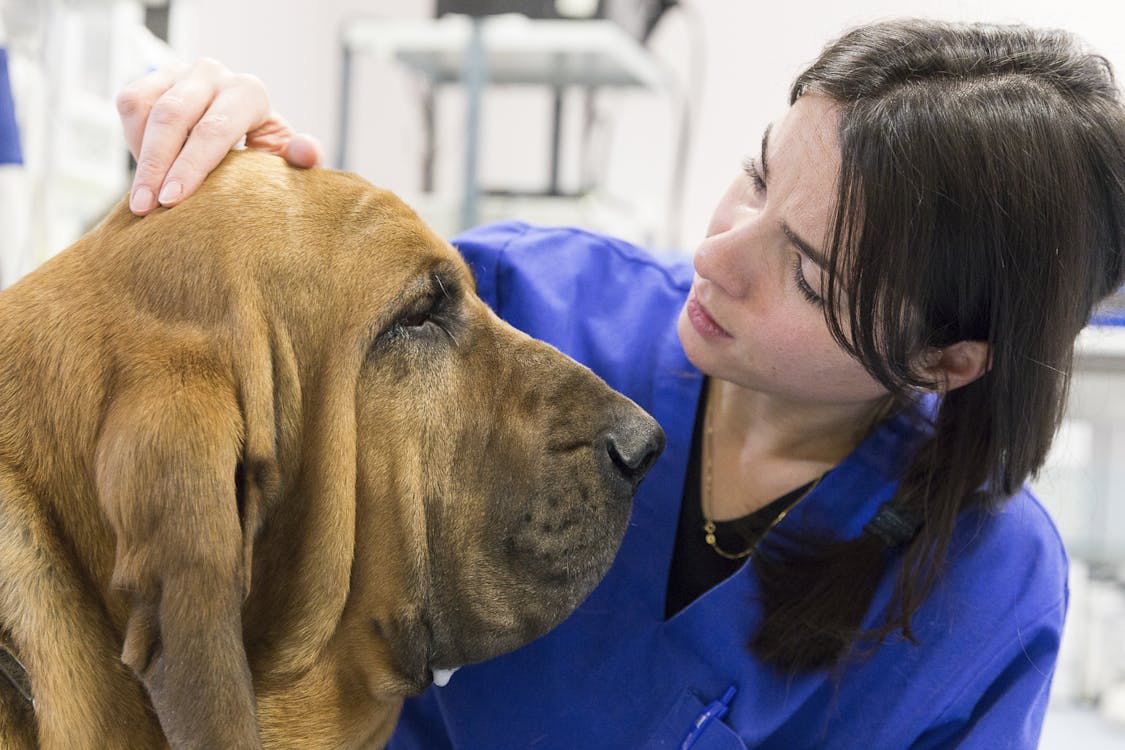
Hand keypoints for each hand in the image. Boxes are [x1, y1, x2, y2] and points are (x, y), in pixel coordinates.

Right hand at [116, 58, 323, 215]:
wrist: (240, 132)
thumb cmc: (263, 155)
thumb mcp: (283, 161)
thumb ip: (300, 159)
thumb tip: (307, 151)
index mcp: (249, 92)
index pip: (214, 128)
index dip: (191, 166)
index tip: (174, 201)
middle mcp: (214, 74)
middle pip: (174, 117)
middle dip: (156, 166)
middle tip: (146, 208)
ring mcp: (180, 71)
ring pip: (146, 109)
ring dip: (140, 157)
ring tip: (141, 200)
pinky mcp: (153, 77)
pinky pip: (130, 104)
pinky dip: (131, 140)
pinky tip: (144, 173)